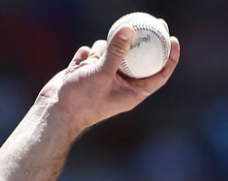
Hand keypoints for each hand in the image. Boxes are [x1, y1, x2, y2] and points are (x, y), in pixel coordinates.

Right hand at [35, 26, 180, 136]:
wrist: (54, 111)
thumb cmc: (81, 101)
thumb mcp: (101, 74)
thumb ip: (116, 52)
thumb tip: (129, 29)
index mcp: (133, 92)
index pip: (159, 74)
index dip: (170, 57)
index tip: (173, 39)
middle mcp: (122, 84)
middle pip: (138, 57)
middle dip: (142, 40)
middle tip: (151, 21)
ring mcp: (105, 76)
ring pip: (111, 51)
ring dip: (102, 50)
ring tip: (92, 63)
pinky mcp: (89, 70)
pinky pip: (92, 52)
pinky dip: (86, 55)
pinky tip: (78, 64)